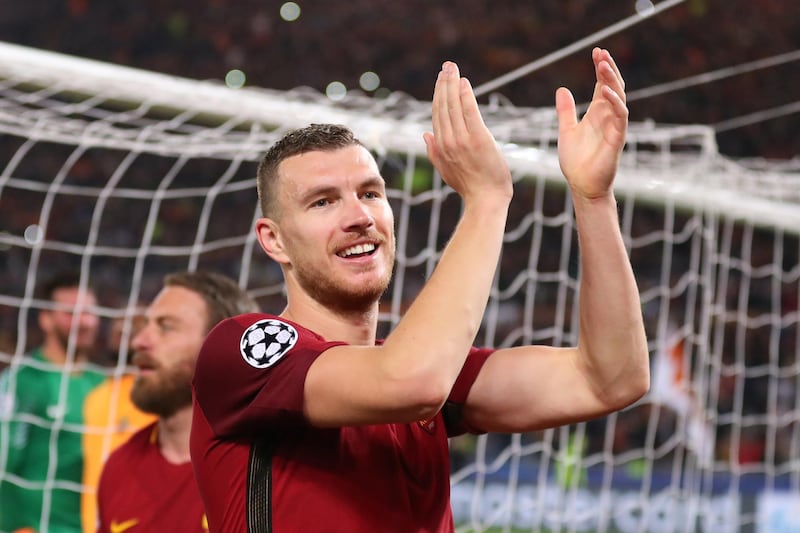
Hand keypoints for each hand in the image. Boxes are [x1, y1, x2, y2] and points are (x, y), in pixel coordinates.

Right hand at [423, 61, 512, 205]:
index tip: (442, 78)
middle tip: (447, 66)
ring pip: (453, 106)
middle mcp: (448, 141)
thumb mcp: (446, 170)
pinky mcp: (478, 139)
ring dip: (452, 84)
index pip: (437, 114)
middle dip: (444, 83)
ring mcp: (462, 140)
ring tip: (453, 68)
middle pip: (443, 106)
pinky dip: (466, 96)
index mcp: (441, 146)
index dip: (439, 94)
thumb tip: (425, 134)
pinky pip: (469, 113)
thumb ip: (434, 152)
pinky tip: (464, 82)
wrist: (486, 200)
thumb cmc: (470, 187)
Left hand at [556, 48, 627, 199]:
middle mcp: (608, 116)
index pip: (603, 84)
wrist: (582, 185)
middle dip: (608, 69)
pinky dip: (614, 102)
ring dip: (612, 80)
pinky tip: (606, 91)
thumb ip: (566, 111)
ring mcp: (614, 126)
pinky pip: (620, 116)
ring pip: (619, 97)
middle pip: (613, 86)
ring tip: (603, 65)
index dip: (601, 68)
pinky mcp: (617, 138)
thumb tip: (561, 89)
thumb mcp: (566, 130)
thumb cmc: (576, 161)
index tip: (596, 52)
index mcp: (597, 113)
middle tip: (601, 53)